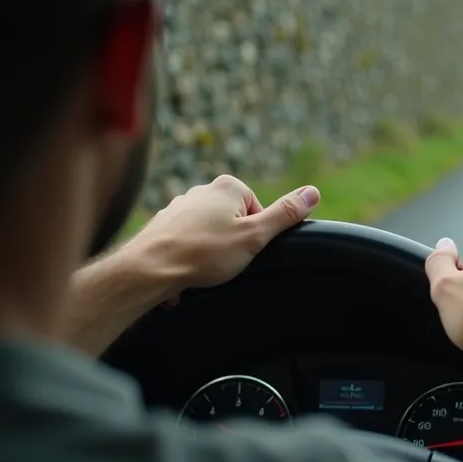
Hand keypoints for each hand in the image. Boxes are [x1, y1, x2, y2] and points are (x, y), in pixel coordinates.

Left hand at [122, 174, 320, 301]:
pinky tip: (183, 273)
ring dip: (208, 254)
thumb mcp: (254, 236)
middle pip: (233, 222)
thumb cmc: (203, 253)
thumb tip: (313, 192)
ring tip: (200, 270)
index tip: (242, 251)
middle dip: (230, 245)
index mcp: (227, 187)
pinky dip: (187, 260)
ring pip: (208, 235)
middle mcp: (202, 190)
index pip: (257, 211)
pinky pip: (186, 244)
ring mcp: (179, 207)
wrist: (149, 269)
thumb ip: (284, 214)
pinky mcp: (163, 226)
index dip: (255, 237)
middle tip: (221, 263)